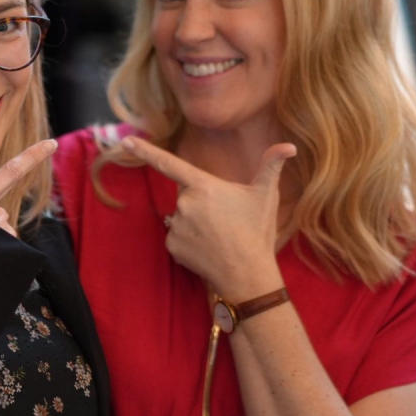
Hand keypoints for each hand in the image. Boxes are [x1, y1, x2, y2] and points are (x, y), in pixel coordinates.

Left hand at [121, 137, 295, 298]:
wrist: (247, 275)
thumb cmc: (256, 232)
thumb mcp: (266, 195)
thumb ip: (272, 166)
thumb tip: (289, 145)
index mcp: (203, 186)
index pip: (168, 163)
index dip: (145, 150)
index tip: (125, 141)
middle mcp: (184, 203)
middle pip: (186, 195)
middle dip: (201, 203)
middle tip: (225, 219)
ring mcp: (176, 226)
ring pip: (182, 216)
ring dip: (195, 222)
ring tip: (219, 235)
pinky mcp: (172, 246)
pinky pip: (177, 236)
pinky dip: (189, 240)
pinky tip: (208, 248)